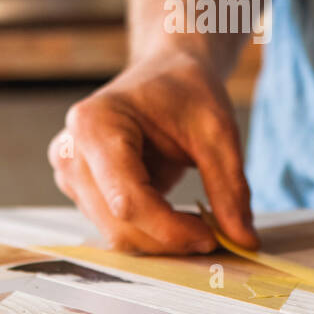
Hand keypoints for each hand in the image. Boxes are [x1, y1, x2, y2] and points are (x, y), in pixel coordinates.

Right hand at [48, 49, 257, 253]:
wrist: (165, 73)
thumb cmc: (186, 91)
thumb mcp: (218, 132)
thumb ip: (230, 188)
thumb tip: (244, 241)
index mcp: (94, 125)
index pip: (128, 201)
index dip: (171, 229)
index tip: (212, 237)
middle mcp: (69, 152)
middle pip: (118, 224)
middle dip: (168, 240)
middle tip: (213, 235)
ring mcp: (69, 174)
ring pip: (116, 235)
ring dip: (160, 240)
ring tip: (198, 222)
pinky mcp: (79, 190)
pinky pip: (115, 228)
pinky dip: (150, 233)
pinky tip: (177, 217)